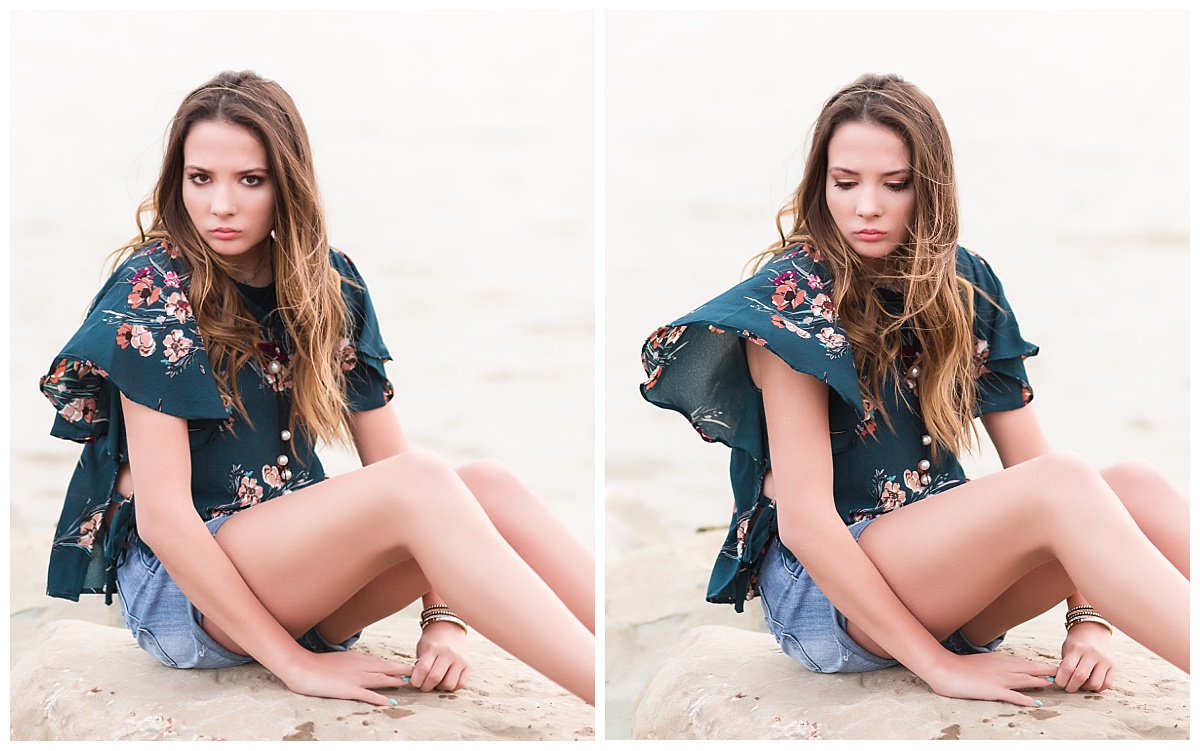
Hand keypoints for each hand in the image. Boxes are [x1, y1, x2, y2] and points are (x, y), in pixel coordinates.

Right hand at [280, 649, 412, 705]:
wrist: (300, 666)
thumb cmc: (314, 664)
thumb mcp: (337, 659)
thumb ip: (349, 662)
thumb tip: (358, 666)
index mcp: (356, 658)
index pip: (379, 661)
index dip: (393, 664)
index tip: (406, 666)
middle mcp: (359, 666)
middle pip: (385, 667)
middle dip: (402, 669)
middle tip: (417, 670)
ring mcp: (355, 677)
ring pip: (381, 678)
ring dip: (396, 680)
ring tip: (410, 682)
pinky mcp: (348, 689)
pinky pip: (368, 695)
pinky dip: (381, 698)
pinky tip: (391, 702)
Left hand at [412, 620, 469, 691]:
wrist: (449, 628)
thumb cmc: (433, 640)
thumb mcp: (422, 648)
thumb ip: (418, 665)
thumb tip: (415, 680)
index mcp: (433, 648)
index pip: (423, 670)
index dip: (416, 681)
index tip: (415, 682)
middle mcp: (448, 653)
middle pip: (435, 678)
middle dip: (426, 687)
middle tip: (424, 685)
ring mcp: (459, 659)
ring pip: (449, 684)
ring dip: (439, 688)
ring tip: (436, 682)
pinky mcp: (468, 665)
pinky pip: (460, 684)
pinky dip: (452, 687)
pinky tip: (446, 681)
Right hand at [926, 651, 1059, 706]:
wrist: (944, 668)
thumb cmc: (957, 666)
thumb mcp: (977, 662)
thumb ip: (990, 665)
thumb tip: (996, 669)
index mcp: (998, 659)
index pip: (1023, 662)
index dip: (1036, 665)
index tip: (1048, 667)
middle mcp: (1003, 667)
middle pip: (1029, 668)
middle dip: (1046, 670)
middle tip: (1061, 672)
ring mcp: (999, 678)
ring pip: (1026, 679)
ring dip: (1041, 681)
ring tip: (1054, 683)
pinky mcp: (994, 690)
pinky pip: (1014, 696)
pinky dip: (1027, 699)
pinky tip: (1037, 703)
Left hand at [1055, 621, 1114, 692]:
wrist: (1094, 630)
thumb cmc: (1077, 642)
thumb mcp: (1067, 648)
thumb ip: (1064, 664)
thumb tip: (1059, 680)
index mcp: (1077, 648)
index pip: (1067, 669)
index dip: (1061, 680)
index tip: (1059, 683)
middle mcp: (1092, 654)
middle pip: (1080, 677)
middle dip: (1071, 687)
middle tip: (1068, 688)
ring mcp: (1104, 660)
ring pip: (1095, 683)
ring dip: (1085, 689)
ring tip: (1080, 685)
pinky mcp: (1114, 665)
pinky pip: (1107, 683)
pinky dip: (1097, 688)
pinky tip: (1091, 685)